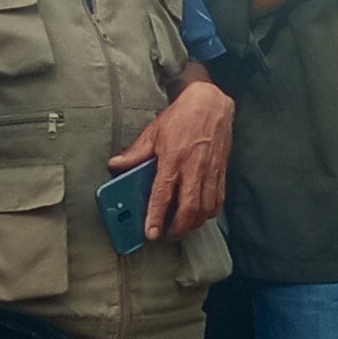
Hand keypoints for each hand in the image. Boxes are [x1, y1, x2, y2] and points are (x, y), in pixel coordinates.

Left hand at [114, 80, 234, 241]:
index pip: (163, 194)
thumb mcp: (153, 132)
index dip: (157, 216)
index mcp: (173, 158)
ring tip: (181, 227)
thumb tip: (116, 165)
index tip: (151, 232)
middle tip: (166, 234)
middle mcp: (194, 168)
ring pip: (206, 208)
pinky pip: (218, 200)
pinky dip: (209, 213)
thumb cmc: (181, 117)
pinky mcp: (221, 171)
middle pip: (189, 208)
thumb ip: (136, 153)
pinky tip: (200, 215)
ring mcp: (210, 171)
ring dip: (193, 223)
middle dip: (178, 227)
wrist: (210, 104)